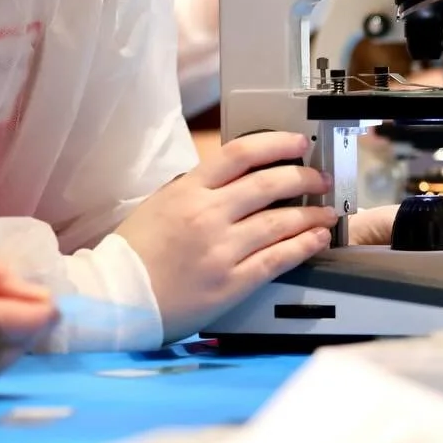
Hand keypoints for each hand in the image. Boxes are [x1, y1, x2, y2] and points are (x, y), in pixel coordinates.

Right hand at [117, 132, 337, 341]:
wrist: (116, 298)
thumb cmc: (134, 254)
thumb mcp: (160, 204)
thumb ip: (196, 189)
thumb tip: (235, 178)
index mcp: (187, 190)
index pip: (240, 154)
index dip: (276, 144)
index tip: (297, 143)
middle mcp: (207, 215)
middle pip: (268, 184)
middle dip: (303, 177)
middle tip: (319, 177)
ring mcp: (220, 250)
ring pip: (280, 223)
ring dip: (311, 214)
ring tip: (327, 211)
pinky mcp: (230, 284)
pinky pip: (277, 260)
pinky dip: (302, 247)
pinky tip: (316, 239)